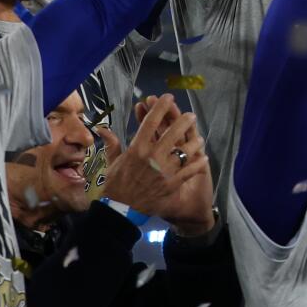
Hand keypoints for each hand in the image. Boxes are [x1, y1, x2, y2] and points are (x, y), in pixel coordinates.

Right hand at [103, 96, 215, 235]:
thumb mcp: (112, 162)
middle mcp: (152, 157)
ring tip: (199, 138)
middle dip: (183, 121)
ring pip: (185, 151)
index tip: (168, 97)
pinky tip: (204, 158)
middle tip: (191, 115)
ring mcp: (164, 170)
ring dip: (194, 143)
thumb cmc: (115, 184)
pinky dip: (198, 164)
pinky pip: (190, 171)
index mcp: (137, 149)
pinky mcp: (172, 184)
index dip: (160, 108)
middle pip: (172, 133)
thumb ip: (112, 144)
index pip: (150, 123)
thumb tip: (103, 129)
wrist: (120, 209)